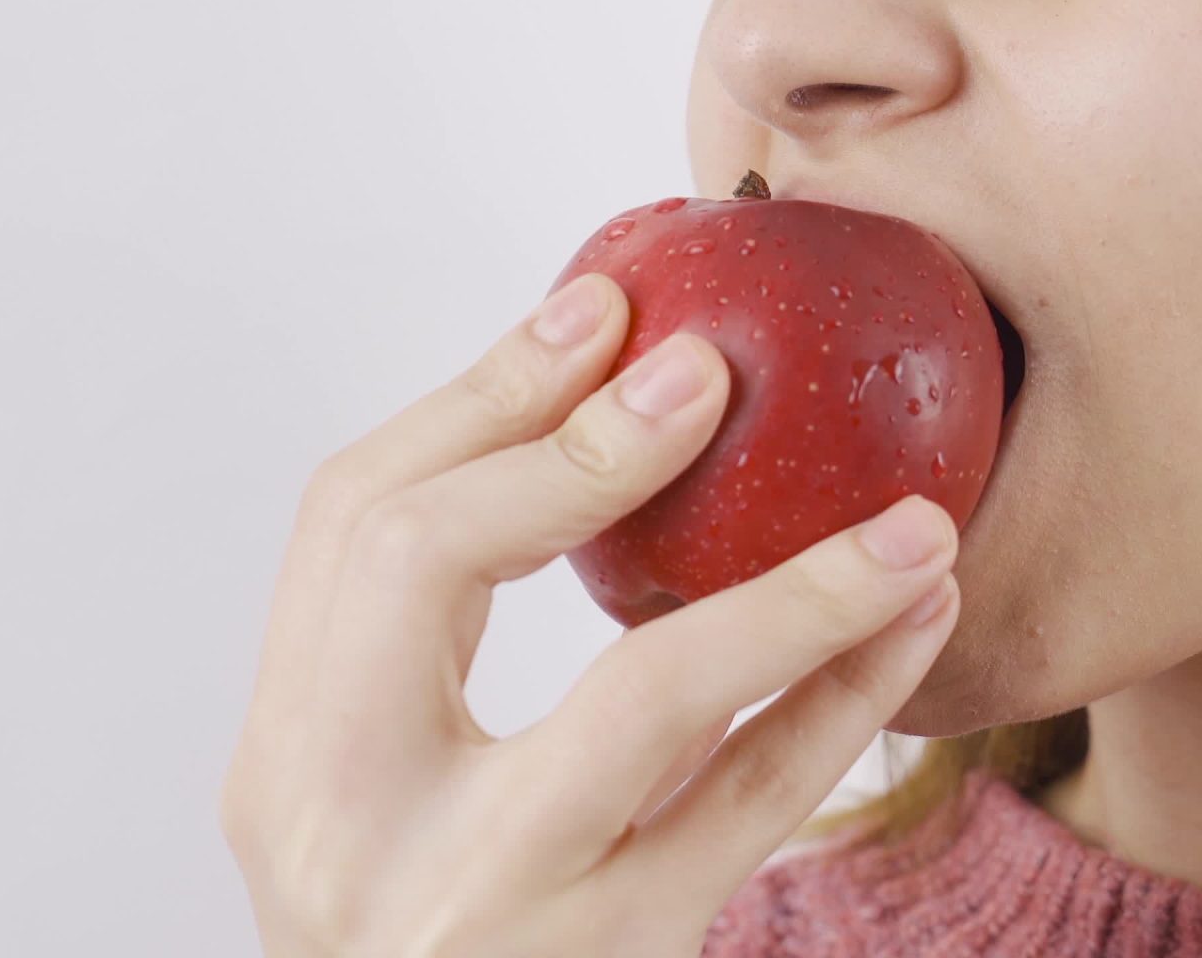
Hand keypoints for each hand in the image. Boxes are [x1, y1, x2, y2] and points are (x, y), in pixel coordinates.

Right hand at [218, 271, 962, 956]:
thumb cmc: (438, 936)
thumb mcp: (385, 802)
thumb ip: (441, 656)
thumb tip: (596, 421)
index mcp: (290, 759)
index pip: (351, 523)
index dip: (478, 396)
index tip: (600, 306)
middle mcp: (342, 823)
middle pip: (426, 562)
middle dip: (577, 442)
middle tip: (714, 370)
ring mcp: (478, 902)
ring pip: (642, 694)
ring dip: (793, 584)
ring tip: (911, 523)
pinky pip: (748, 808)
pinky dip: (838, 705)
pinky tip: (909, 634)